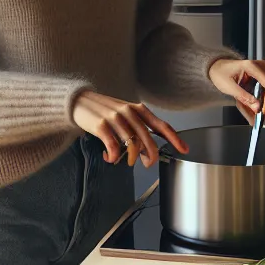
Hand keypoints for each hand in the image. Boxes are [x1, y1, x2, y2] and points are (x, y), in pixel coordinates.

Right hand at [70, 90, 186, 167]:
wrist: (80, 100)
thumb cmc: (105, 110)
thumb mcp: (126, 113)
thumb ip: (139, 128)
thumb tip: (149, 150)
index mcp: (139, 110)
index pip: (161, 126)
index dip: (175, 139)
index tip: (184, 149)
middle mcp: (129, 113)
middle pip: (148, 140)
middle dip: (151, 156)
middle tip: (148, 163)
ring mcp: (115, 119)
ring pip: (132, 145)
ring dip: (131, 158)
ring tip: (126, 161)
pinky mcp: (101, 125)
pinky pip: (113, 147)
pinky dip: (113, 157)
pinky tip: (110, 157)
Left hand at [208, 58, 264, 123]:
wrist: (218, 68)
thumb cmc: (221, 73)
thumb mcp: (229, 87)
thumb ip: (244, 97)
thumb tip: (257, 108)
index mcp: (252, 67)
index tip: (263, 112)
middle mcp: (261, 68)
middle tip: (258, 118)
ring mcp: (263, 73)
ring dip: (262, 106)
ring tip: (252, 116)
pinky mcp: (262, 79)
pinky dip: (258, 104)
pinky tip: (251, 111)